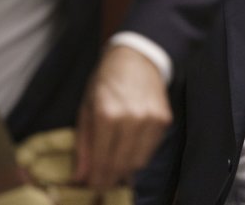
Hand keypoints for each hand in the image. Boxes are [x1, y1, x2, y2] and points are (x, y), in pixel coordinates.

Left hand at [74, 45, 171, 189]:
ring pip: (139, 161)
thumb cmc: (106, 81)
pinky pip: (151, 148)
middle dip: (110, 178)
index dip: (96, 179)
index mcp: (107, 114)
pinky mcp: (164, 119)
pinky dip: (139, 154)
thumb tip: (80, 177)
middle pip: (121, 164)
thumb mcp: (86, 108)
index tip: (92, 187)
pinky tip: (129, 150)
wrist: (137, 57)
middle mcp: (132, 118)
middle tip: (102, 183)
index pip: (102, 160)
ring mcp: (151, 119)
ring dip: (126, 170)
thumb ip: (84, 144)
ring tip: (115, 169)